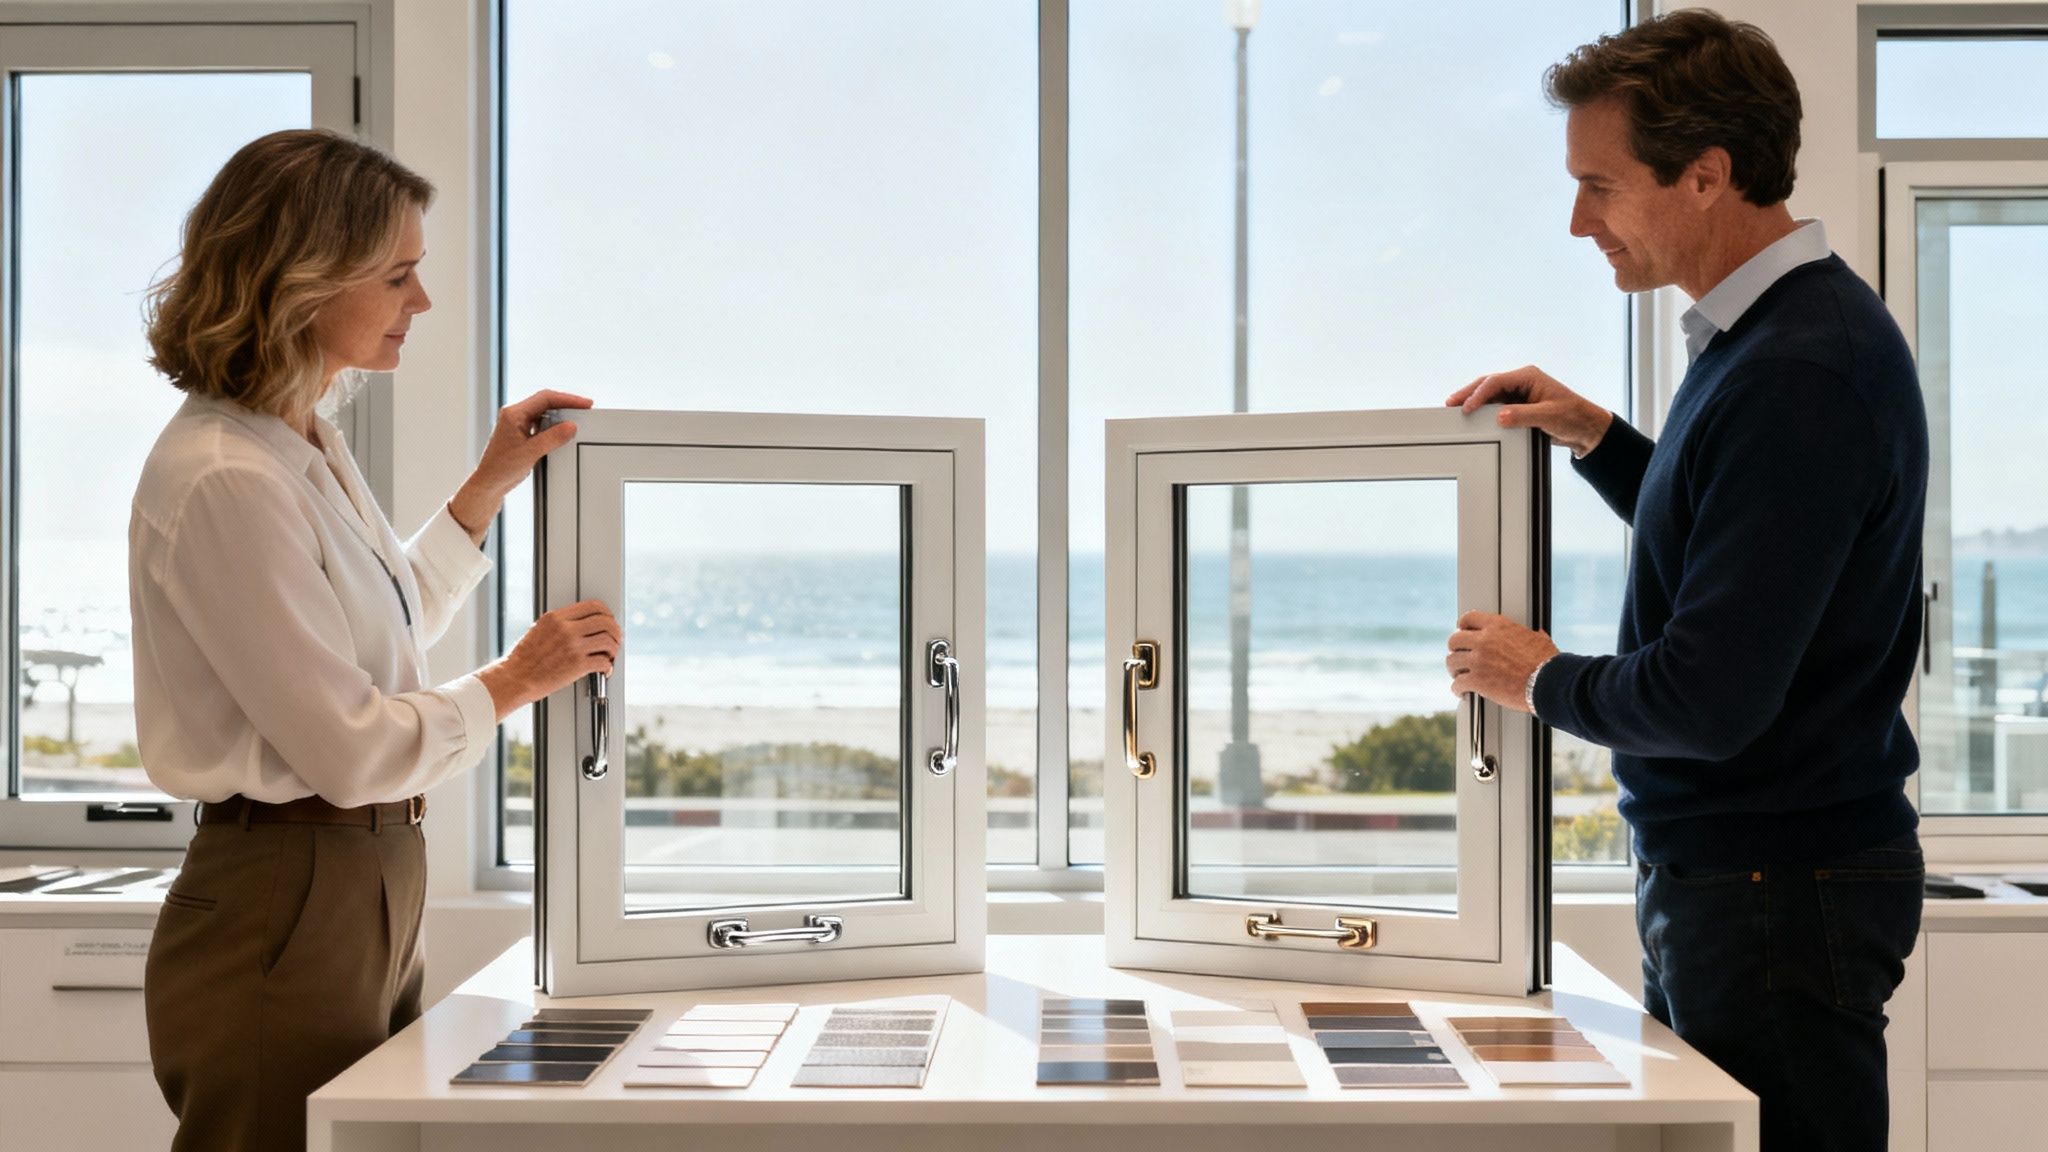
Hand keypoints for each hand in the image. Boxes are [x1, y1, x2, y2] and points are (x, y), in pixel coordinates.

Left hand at [448, 390, 594, 542]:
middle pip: (544, 402)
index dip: (567, 399)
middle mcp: (514, 415)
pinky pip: (540, 423)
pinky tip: (561, 431)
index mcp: (513, 414)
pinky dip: (553, 425)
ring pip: (543, 412)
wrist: (488, 484)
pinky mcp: (519, 433)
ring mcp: (516, 423)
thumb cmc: (501, 469)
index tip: (584, 404)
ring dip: (559, 415)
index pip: (545, 398)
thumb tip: (571, 427)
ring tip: (576, 419)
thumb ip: (552, 438)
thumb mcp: (531, 452)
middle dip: (566, 404)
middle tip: (584, 409)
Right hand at [478, 600, 620, 719]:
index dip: (607, 614)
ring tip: (610, 656)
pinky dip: (609, 667)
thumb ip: (560, 624)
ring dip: (614, 650)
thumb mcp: (539, 630)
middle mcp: (566, 629)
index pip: (594, 606)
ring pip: (609, 640)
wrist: (515, 678)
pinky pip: (604, 661)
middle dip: (616, 632)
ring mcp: (572, 646)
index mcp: (556, 618)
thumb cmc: (524, 659)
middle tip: (615, 640)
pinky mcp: (577, 665)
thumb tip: (581, 623)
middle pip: (606, 621)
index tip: (609, 622)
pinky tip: (605, 670)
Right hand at [1445, 365, 1612, 456]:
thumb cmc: (1573, 416)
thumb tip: (1500, 416)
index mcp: (1528, 377)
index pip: (1497, 381)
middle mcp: (1522, 382)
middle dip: (1469, 393)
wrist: (1585, 429)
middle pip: (1489, 384)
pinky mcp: (1519, 406)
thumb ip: (1524, 416)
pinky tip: (1474, 417)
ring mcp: (1519, 394)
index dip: (1479, 394)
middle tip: (1451, 403)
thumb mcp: (1548, 416)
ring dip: (1474, 401)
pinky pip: (1496, 406)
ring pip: (1490, 395)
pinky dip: (1484, 411)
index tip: (1468, 407)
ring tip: (1457, 409)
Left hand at [1446, 611, 1557, 712]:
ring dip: (1454, 670)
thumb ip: (1531, 636)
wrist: (1547, 683)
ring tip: (1459, 676)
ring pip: (1452, 662)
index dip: (1462, 627)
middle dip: (1455, 650)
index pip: (1468, 618)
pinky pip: (1457, 684)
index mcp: (1497, 626)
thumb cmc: (1547, 663)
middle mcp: (1484, 640)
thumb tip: (1537, 634)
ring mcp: (1478, 660)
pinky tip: (1462, 692)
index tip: (1462, 634)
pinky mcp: (1477, 680)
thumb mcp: (1539, 641)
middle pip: (1454, 640)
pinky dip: (1458, 689)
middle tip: (1459, 657)